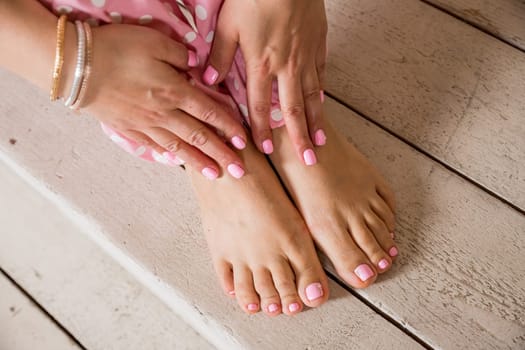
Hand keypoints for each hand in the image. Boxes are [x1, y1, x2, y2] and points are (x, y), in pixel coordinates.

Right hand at [79, 24, 247, 178]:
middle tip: (239, 171)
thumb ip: (180, 55)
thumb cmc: (117, 50)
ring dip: (199, 162)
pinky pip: (153, 145)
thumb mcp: (155, 41)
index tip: (244, 142)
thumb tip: (195, 67)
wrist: (76, 68)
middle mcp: (164, 113)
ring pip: (179, 147)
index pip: (210, 113)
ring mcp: (145, 124)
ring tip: (215, 175)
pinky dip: (168, 155)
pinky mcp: (128, 128)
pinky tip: (177, 162)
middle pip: (199, 137)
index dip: (229, 128)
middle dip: (221, 155)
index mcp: (174, 92)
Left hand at [204, 0, 327, 164]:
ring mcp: (306, 56)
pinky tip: (322, 104)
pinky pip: (321, 74)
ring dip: (315, 122)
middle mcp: (287, 67)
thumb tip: (208, 81)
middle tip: (308, 161)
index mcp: (262, 64)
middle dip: (300, 139)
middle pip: (294, 110)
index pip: (260, 107)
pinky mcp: (318, 44)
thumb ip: (218, 55)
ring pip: (312, 97)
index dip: (262, 131)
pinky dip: (321, 93)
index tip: (266, 151)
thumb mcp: (228, 23)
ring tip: (320, 142)